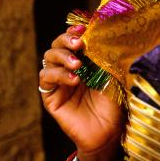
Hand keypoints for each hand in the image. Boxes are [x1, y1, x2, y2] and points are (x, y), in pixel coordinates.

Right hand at [39, 25, 125, 160]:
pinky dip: (59, 75)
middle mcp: (69, 68)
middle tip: (79, 44)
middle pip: (57, 45)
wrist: (108, 133)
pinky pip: (46, 78)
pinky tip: (74, 80)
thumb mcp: (113, 75)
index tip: (83, 28)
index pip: (73, 39)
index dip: (75, 31)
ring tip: (78, 65)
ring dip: (62, 57)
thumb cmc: (113, 104)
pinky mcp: (51, 96)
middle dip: (66, 40)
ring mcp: (59, 82)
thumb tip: (102, 35)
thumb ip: (105, 57)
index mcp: (84, 61)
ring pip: (48, 58)